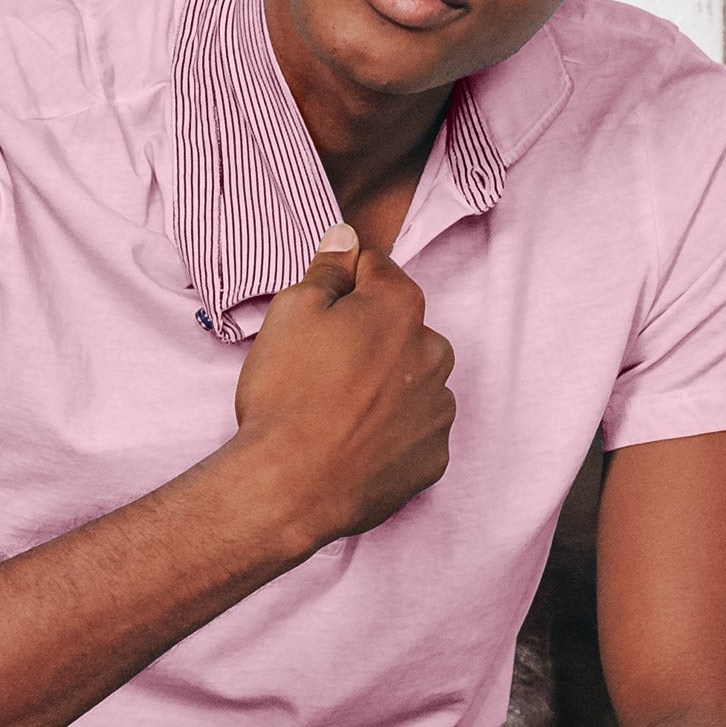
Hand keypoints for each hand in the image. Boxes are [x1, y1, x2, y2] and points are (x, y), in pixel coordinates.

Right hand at [233, 221, 455, 549]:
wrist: (290, 487)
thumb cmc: (287, 396)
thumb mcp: (292, 312)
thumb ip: (327, 270)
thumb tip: (346, 238)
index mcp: (401, 308)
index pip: (377, 269)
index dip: (343, 282)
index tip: (320, 307)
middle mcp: (434, 354)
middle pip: (401, 328)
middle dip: (369, 337)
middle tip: (320, 367)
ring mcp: (438, 410)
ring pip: (412, 380)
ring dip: (383, 385)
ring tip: (335, 410)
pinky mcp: (432, 458)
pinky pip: (413, 431)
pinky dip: (390, 432)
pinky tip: (352, 442)